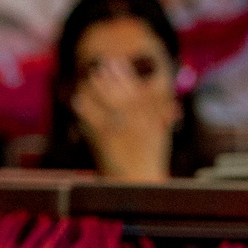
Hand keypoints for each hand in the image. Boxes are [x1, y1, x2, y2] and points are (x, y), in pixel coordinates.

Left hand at [71, 57, 178, 180]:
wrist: (140, 184)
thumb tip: (170, 102)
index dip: (128, 77)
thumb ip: (163, 116)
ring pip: (109, 104)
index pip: (139, 93)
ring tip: (91, 76)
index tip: (120, 63)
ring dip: (99, 88)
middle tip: (104, 63)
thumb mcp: (161, 135)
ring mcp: (122, 133)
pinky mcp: (107, 142)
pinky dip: (85, 110)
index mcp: (151, 121)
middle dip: (113, 78)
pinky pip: (94, 122)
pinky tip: (77, 99)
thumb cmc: (151, 160)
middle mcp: (138, 124)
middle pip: (124, 95)